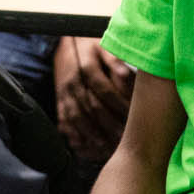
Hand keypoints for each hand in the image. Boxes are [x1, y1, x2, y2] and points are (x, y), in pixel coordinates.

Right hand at [53, 36, 133, 160]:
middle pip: (91, 107)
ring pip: (77, 118)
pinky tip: (86, 148)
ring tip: (108, 148)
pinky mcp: (59, 103)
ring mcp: (64, 94)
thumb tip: (127, 76)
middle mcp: (73, 81)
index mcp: (86, 66)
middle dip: (109, 125)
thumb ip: (117, 62)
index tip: (134, 118)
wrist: (66, 46)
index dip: (119, 105)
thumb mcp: (105, 48)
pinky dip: (75, 136)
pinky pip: (65, 122)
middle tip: (125, 139)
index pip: (104, 90)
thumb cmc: (92, 48)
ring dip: (92, 134)